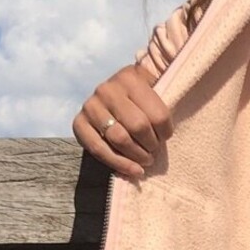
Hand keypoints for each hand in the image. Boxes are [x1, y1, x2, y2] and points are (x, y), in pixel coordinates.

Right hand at [72, 62, 172, 181]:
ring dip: (137, 156)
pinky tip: (133, 171)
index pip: (157, 114)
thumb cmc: (140, 101)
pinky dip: (119, 164)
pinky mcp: (78, 123)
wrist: (111, 101)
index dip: (166, 132)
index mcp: (130, 78)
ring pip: (119, 139)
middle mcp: (107, 89)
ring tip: (145, 161)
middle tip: (154, 152)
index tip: (165, 137)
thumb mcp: (154, 93)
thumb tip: (170, 124)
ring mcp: (90, 106)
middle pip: (138, 126)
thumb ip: (163, 105)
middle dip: (151, 145)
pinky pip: (99, 149)